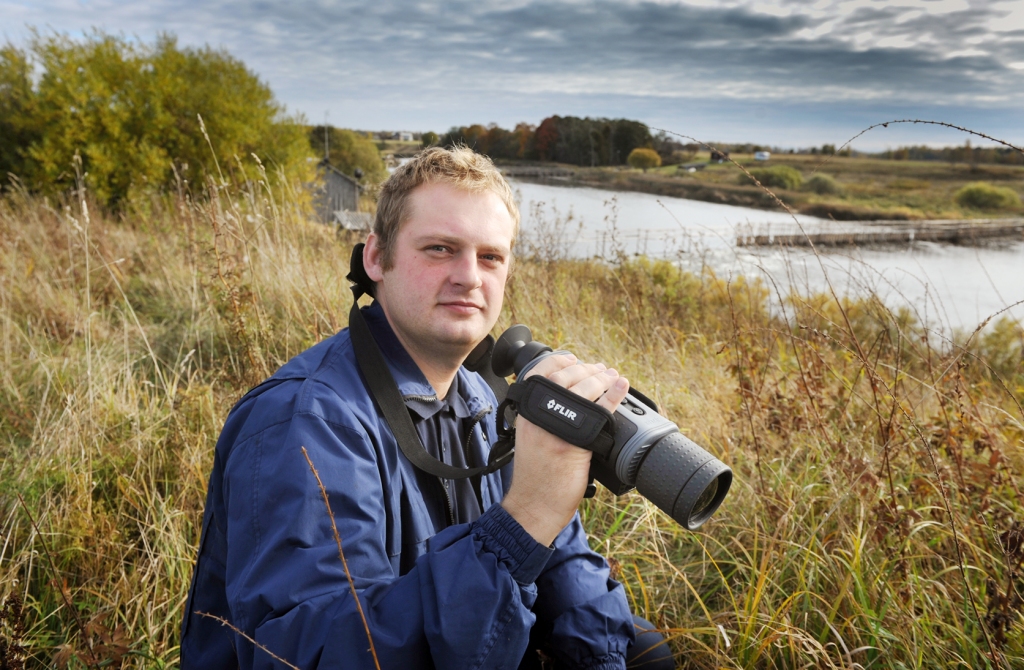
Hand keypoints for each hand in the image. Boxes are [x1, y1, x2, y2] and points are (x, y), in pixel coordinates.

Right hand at [501, 353, 628, 545]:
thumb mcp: (531, 436)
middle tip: (602, 370)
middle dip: (588, 369)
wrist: (534, 506)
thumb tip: (570, 398)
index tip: (575, 359)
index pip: (540, 371)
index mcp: (527, 411)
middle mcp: (538, 415)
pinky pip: (599, 411)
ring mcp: (556, 428)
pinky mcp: (574, 443)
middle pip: (567, 376)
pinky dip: (614, 395)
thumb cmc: (535, 477)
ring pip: (584, 389)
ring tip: (613, 377)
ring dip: (603, 378)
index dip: (560, 360)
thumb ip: (544, 416)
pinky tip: (622, 387)